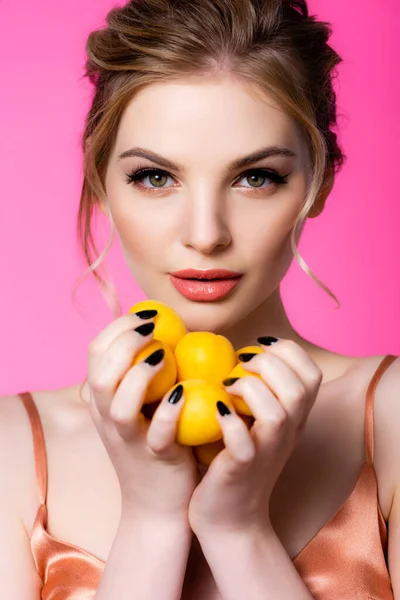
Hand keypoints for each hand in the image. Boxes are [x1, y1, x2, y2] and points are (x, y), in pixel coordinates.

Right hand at [87, 312, 198, 522]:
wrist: (158, 507)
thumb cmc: (154, 447)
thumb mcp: (138, 410)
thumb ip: (143, 376)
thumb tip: (165, 332)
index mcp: (103, 400)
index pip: (95, 352)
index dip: (118, 326)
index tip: (147, 315)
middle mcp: (109, 418)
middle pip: (101, 372)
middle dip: (127, 342)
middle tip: (155, 330)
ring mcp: (130, 439)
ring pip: (118, 403)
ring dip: (140, 373)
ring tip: (163, 356)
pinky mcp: (155, 457)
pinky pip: (157, 432)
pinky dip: (167, 409)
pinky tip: (184, 391)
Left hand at [187, 338, 322, 538]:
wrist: (231, 519)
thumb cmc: (238, 461)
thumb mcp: (259, 425)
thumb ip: (262, 392)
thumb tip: (244, 350)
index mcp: (295, 418)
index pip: (312, 374)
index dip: (288, 350)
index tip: (256, 346)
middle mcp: (287, 433)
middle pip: (299, 388)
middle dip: (268, 363)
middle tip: (239, 363)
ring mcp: (266, 452)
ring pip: (277, 413)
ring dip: (250, 388)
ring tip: (227, 386)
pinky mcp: (240, 469)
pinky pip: (242, 443)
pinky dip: (229, 422)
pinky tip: (217, 410)